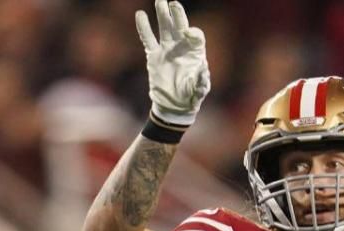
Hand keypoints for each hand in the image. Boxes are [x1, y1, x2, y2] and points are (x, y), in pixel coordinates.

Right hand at [135, 0, 209, 126]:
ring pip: (164, 28)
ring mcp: (167, 50)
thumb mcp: (199, 91)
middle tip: (172, 3)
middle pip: (180, 26)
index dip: (192, 32)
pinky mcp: (154, 56)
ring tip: (159, 1)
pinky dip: (144, 27)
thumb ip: (201, 82)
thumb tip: (203, 69)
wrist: (174, 107)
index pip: (196, 36)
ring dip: (162, 15)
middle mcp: (181, 48)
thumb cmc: (191, 98)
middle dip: (177, 14)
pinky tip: (140, 15)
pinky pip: (148, 39)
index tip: (187, 33)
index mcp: (195, 53)